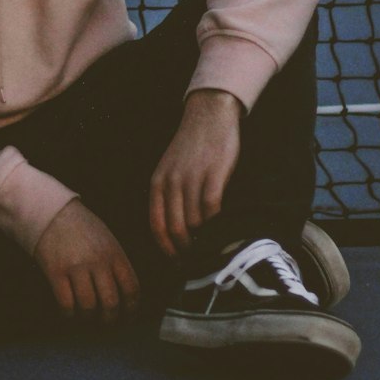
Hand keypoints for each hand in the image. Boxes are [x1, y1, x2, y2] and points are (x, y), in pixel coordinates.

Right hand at [34, 201, 140, 322]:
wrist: (51, 211)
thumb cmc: (81, 226)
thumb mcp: (107, 238)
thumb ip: (116, 262)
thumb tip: (124, 293)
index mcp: (114, 253)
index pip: (131, 288)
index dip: (132, 308)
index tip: (128, 317)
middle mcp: (98, 261)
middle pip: (111, 303)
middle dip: (110, 319)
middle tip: (106, 322)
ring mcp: (76, 267)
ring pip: (88, 307)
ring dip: (88, 318)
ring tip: (86, 317)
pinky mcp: (56, 272)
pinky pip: (66, 304)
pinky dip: (69, 314)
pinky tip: (69, 312)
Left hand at [149, 89, 241, 258]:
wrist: (208, 115)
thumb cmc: (192, 146)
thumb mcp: (170, 170)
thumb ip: (169, 196)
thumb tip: (177, 232)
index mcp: (157, 183)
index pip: (157, 227)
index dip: (167, 250)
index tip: (178, 263)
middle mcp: (171, 183)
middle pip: (175, 230)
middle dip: (186, 252)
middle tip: (197, 264)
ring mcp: (192, 179)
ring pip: (195, 223)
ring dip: (203, 241)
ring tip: (211, 251)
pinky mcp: (213, 176)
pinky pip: (212, 210)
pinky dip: (217, 225)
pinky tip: (222, 231)